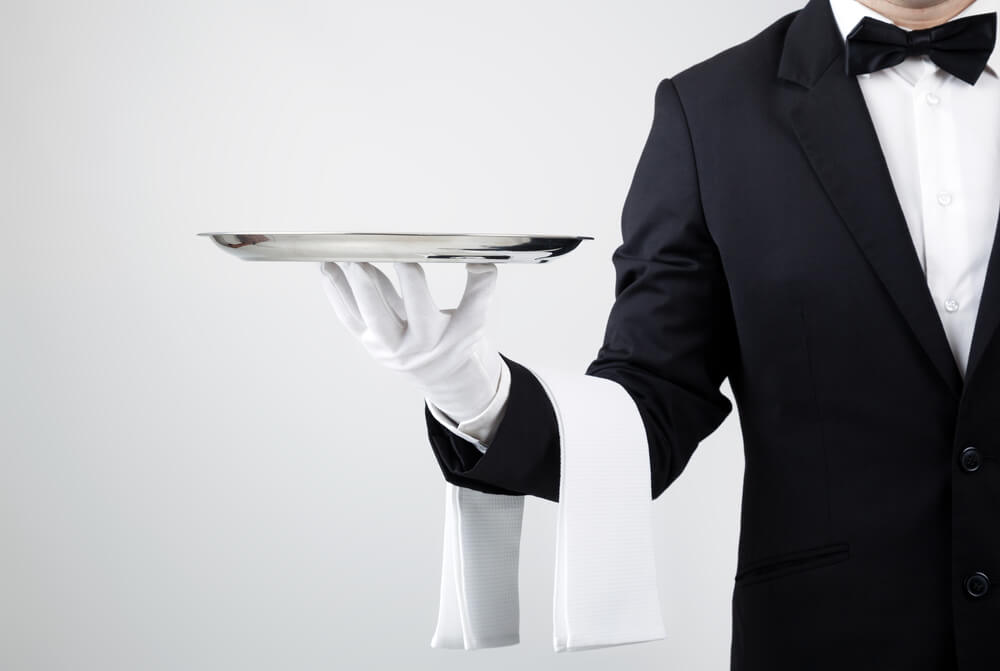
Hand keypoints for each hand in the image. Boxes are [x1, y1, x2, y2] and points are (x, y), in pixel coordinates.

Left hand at [320, 261, 501, 422]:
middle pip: (387, 318)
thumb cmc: (456, 340)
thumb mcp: (475, 319)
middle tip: (360, 258)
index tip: (409, 255)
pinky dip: (336, 291)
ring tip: (337, 257)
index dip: (420, 283)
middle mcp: (414, 347)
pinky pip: (349, 316)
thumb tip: (480, 257)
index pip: (432, 307)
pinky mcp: (369, 343)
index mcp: (445, 339)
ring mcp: (387, 348)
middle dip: (372, 287)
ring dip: (347, 285)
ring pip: (363, 316)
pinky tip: (327, 267)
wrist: (443, 377)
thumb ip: (478, 290)